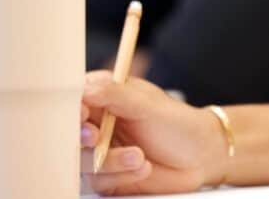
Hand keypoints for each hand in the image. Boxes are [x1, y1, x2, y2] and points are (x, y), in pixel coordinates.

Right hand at [80, 71, 229, 195]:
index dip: (71, 108)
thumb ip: (115, 94)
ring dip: (109, 160)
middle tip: (96, 137)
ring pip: (82, 160)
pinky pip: (99, 180)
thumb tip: (85, 87)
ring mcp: (100, 151)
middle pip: (69, 133)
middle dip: (82, 138)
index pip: (73, 100)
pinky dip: (121, 175)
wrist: (200, 155)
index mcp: (103, 97)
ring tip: (138, 156)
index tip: (82, 113)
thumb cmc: (177, 122)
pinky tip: (143, 167)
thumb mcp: (148, 103)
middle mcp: (97, 123)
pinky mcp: (108, 176)